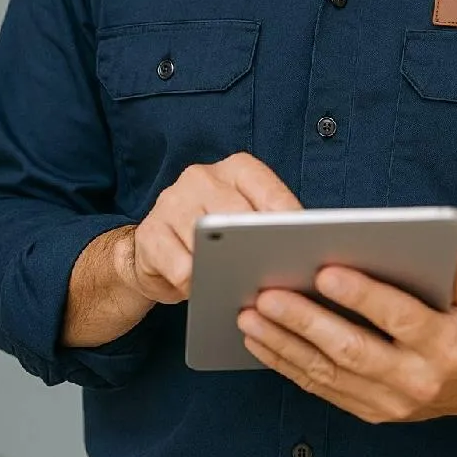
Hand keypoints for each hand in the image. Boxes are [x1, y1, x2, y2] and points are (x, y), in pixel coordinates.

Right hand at [118, 153, 301, 305]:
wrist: (156, 252)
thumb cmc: (215, 239)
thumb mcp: (246, 222)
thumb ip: (271, 226)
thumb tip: (306, 248)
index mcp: (236, 168)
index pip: (269, 190)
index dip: (288, 220)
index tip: (303, 245)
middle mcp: (202, 176)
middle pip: (238, 215)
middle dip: (256, 247)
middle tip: (271, 276)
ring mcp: (172, 201)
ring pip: (207, 240)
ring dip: (224, 268)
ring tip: (237, 286)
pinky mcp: (150, 232)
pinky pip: (181, 266)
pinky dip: (196, 283)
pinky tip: (203, 288)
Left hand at [237, 246, 456, 422]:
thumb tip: (455, 256)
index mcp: (446, 346)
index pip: (399, 318)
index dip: (362, 296)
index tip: (325, 271)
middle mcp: (414, 379)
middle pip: (351, 351)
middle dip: (305, 320)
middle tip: (267, 294)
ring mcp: (388, 402)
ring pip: (327, 373)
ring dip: (283, 344)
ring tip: (249, 314)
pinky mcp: (368, 411)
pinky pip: (320, 388)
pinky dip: (285, 364)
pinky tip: (259, 340)